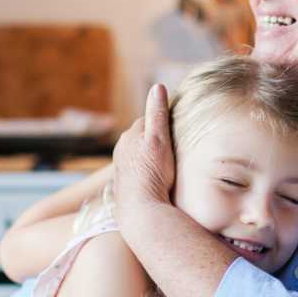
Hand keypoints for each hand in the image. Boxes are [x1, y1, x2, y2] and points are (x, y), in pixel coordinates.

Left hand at [113, 84, 175, 230]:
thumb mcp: (159, 139)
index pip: (148, 119)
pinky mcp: (124, 183)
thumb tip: (158, 87)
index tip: (176, 127)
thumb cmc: (153, 173)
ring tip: (166, 164)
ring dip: (149, 155)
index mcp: (130, 135)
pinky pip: (137, 170)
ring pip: (138, 153)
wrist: (140, 209)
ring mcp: (121, 166)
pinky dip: (145, 171)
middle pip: (142, 136)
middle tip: (174, 146)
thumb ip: (157, 113)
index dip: (162, 122)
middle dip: (155, 138)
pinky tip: (155, 179)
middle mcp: (122, 149)